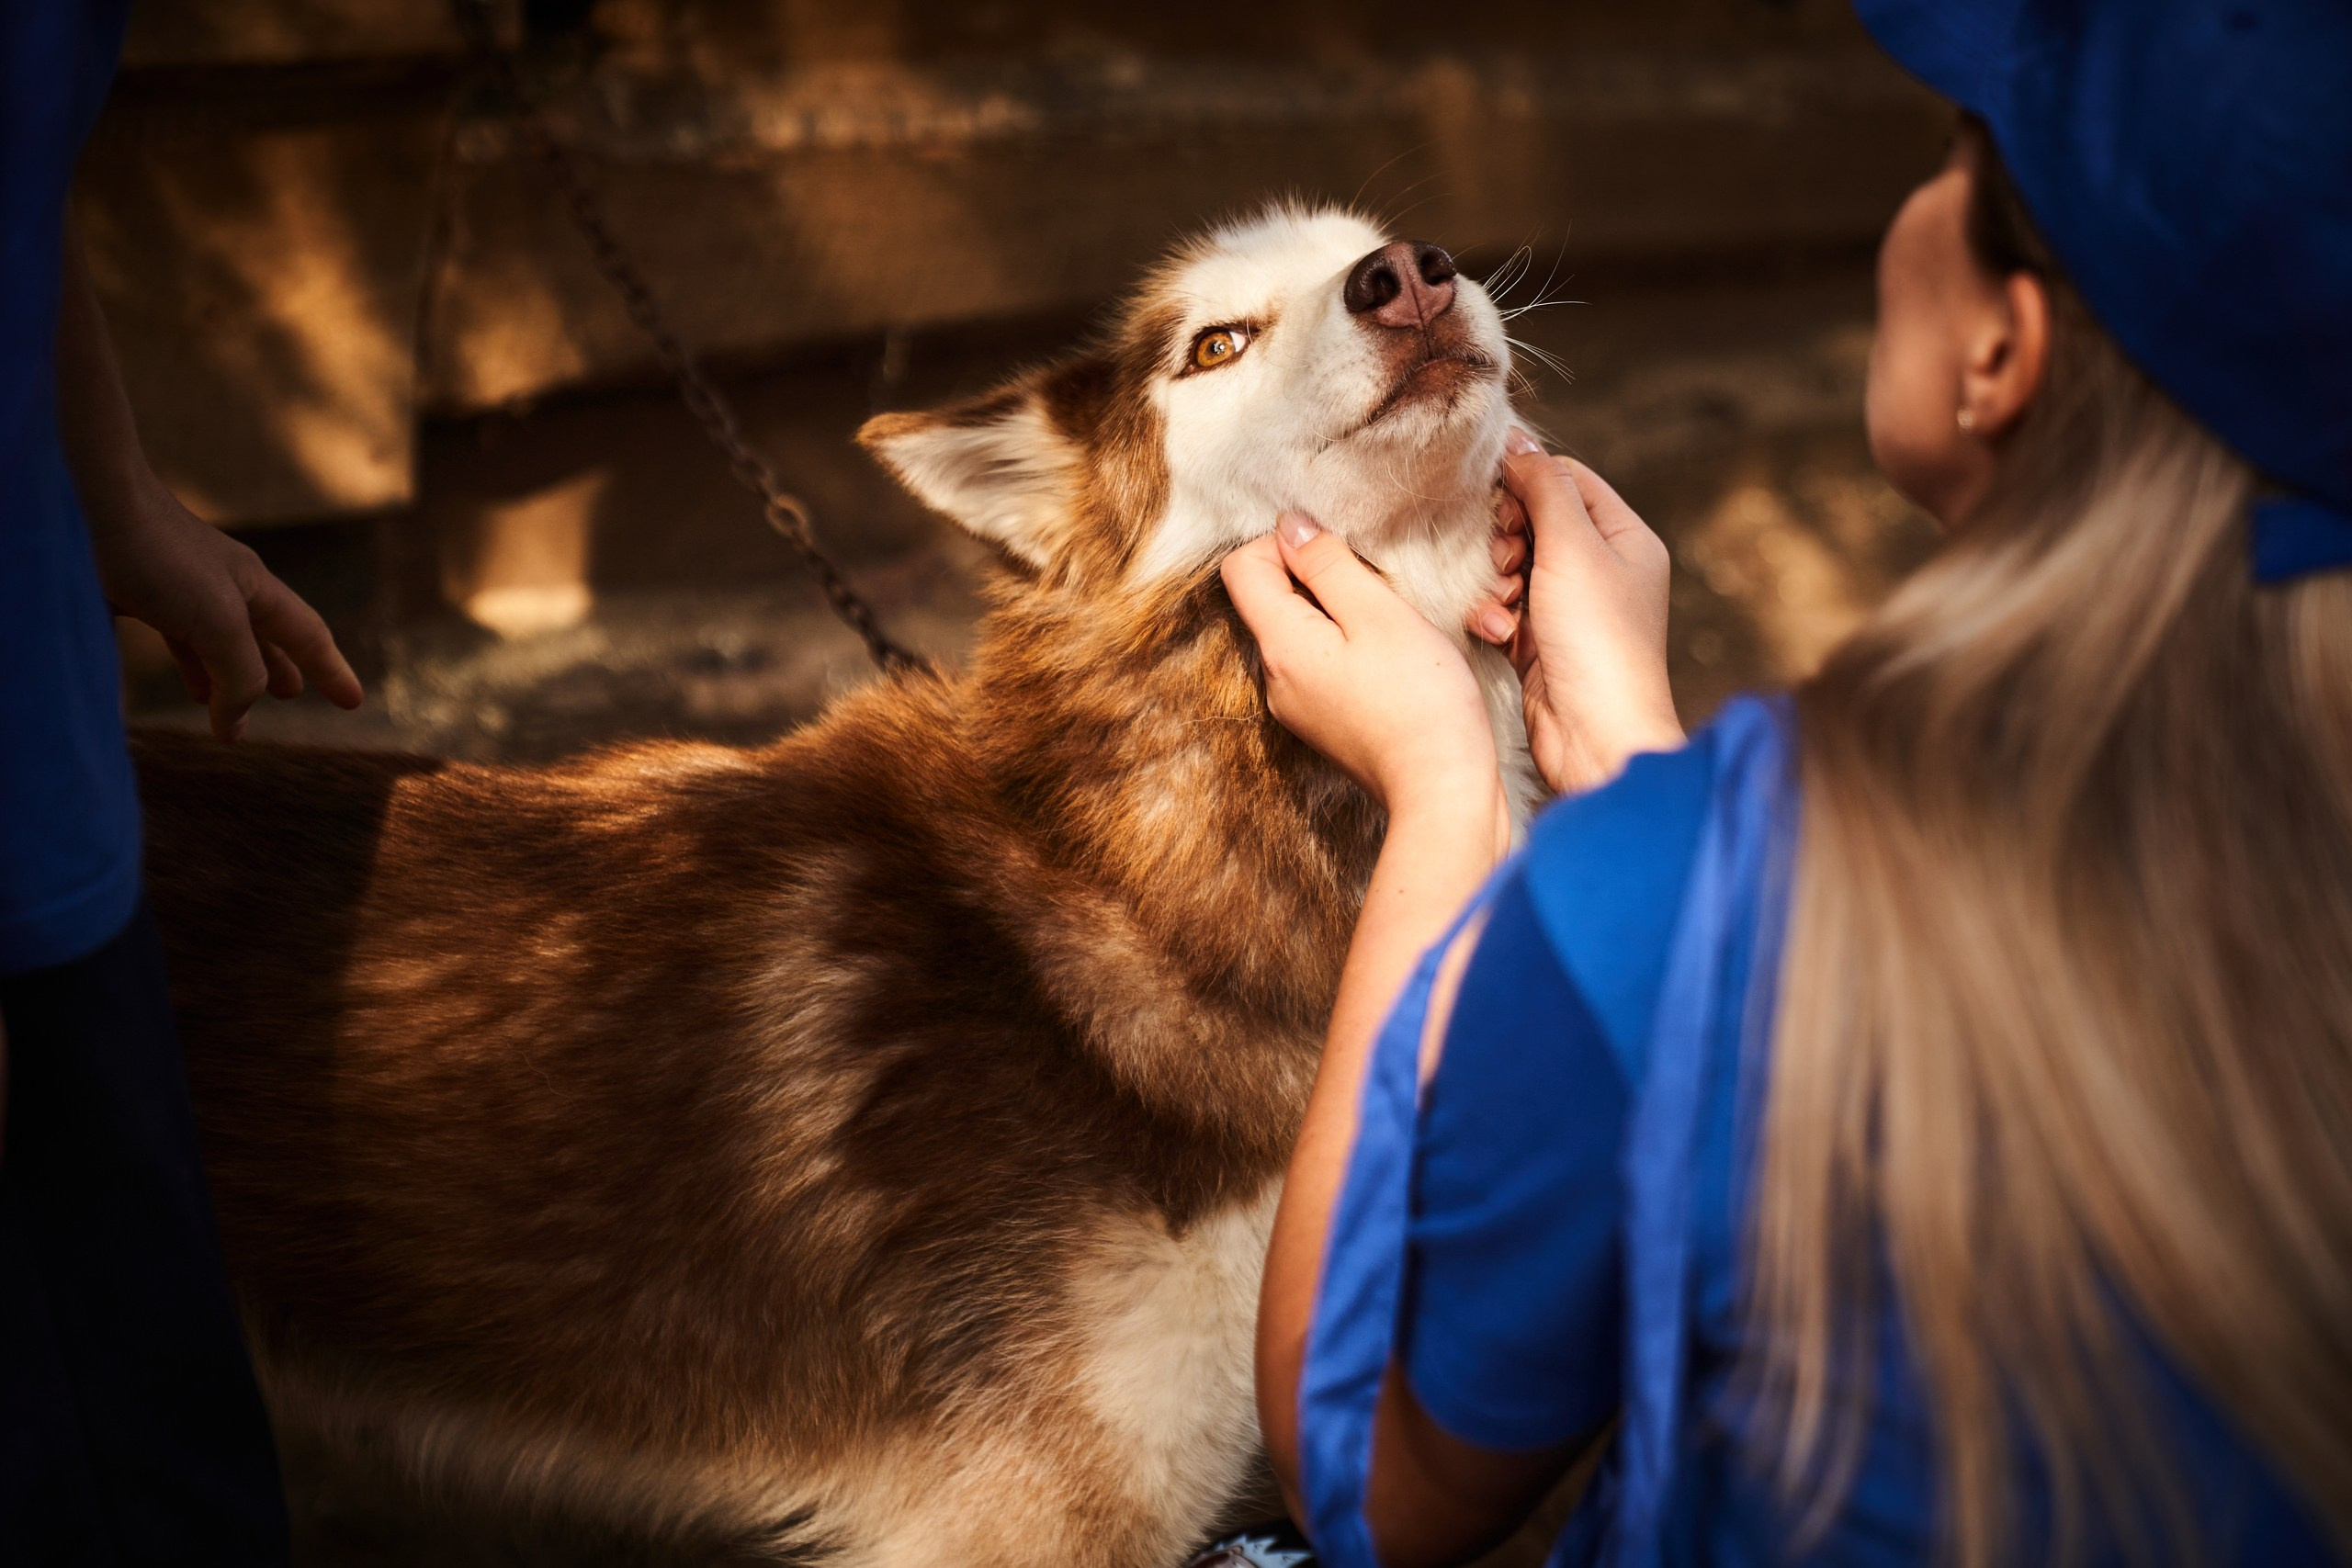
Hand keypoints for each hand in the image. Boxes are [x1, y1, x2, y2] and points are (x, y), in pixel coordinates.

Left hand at [88, 477, 362, 741]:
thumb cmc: (160, 556)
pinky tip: (190, 687)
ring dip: (235, 678)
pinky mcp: (141, 597)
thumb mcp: (217, 622)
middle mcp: (225, 587)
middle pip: (269, 637)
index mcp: (256, 587)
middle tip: (302, 697)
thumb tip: (238, 725)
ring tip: (239, 707)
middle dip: (287, 669)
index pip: (308, 635)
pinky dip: (193, 670)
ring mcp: (182, 591)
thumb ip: (241, 674)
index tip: (353, 702)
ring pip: (222, 643)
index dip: (332, 671)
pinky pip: (180, 642)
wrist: (86, 508)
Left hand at [1222, 511, 1502, 827]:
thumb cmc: (1421, 701)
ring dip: (1337, 614)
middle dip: (1314, 577)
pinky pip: (1319, 665)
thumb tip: (1290, 528)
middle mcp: (1274, 679)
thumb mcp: (1378, 613)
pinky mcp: (1324, 723)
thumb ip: (1328, 565)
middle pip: (1269, 600)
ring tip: (1387, 627)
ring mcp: (1296, 706)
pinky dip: (1347, 647)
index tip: (1336, 550)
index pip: (1240, 568)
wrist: (1443, 791)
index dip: (1283, 543)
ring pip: (1298, 632)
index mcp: (1279, 645)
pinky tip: (1389, 659)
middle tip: (1373, 587)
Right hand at [1470, 433, 1680, 792]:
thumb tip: (1518, 441)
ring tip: (1503, 600)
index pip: (1569, 480)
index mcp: (1626, 539)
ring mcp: (1569, 609)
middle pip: (1534, 521)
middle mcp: (1602, 570)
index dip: (1528, 479)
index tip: (1494, 491)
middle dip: (1507, 536)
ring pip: (1512, 566)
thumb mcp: (1573, 548)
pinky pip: (1503, 608)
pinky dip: (1493, 615)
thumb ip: (1543, 488)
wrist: (1596, 736)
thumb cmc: (1599, 641)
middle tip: (1506, 557)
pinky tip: (1495, 632)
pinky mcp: (1539, 643)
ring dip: (1495, 579)